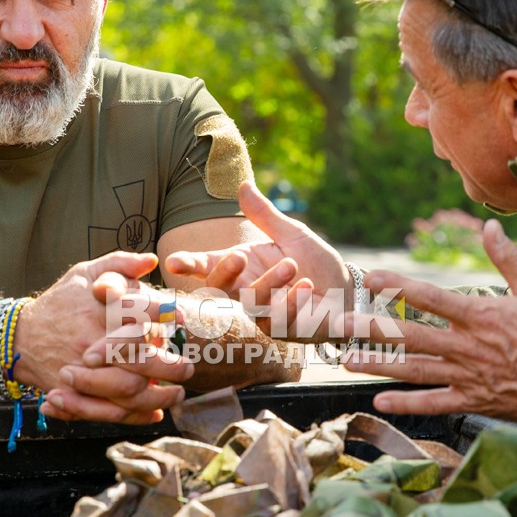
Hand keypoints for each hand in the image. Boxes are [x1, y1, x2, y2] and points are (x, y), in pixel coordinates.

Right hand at [13, 251, 192, 424]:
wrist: (20, 338)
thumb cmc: (61, 302)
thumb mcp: (85, 273)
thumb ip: (120, 263)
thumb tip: (152, 260)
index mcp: (96, 311)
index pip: (138, 312)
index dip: (164, 314)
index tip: (182, 319)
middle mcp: (90, 342)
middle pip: (138, 358)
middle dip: (169, 365)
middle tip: (188, 368)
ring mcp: (82, 372)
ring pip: (128, 390)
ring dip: (159, 396)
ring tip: (178, 392)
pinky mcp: (75, 395)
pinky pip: (109, 411)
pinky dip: (136, 416)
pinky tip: (156, 413)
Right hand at [165, 180, 345, 317]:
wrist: (346, 290)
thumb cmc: (314, 262)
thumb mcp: (292, 234)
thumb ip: (266, 215)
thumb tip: (243, 185)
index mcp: (242, 267)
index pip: (208, 266)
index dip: (189, 264)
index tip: (170, 261)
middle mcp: (246, 291)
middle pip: (220, 289)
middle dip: (224, 274)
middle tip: (238, 257)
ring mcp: (263, 314)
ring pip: (252, 303)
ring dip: (270, 283)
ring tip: (292, 265)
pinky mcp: (285, 330)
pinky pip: (278, 321)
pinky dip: (291, 303)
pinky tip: (305, 287)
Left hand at [344, 219, 516, 421]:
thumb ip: (507, 258)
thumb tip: (489, 225)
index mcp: (479, 315)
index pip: (430, 297)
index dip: (399, 286)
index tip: (371, 278)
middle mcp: (465, 345)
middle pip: (411, 335)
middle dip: (373, 330)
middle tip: (341, 326)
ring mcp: (466, 375)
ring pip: (415, 369)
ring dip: (379, 365)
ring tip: (347, 361)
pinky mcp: (473, 399)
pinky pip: (434, 402)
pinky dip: (407, 403)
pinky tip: (380, 400)